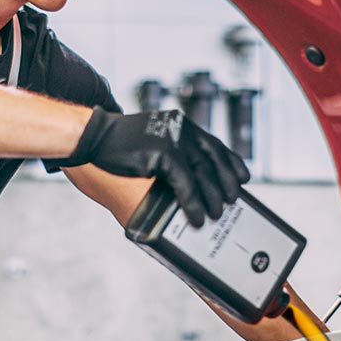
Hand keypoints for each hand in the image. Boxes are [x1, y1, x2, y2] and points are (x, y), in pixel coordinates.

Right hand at [65, 108, 249, 226]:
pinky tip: (195, 216)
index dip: (231, 162)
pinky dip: (193, 203)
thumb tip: (190, 178)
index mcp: (182, 124)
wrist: (96, 134)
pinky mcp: (164, 154)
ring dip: (211, 197)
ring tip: (215, 214)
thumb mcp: (154, 138)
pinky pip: (186, 184)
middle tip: (231, 201)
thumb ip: (173, 150)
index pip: (215, 144)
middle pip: (214, 160)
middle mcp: (182, 130)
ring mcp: (174, 140)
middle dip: (226, 183)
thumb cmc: (121, 142)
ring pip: (203, 174)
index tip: (243, 177)